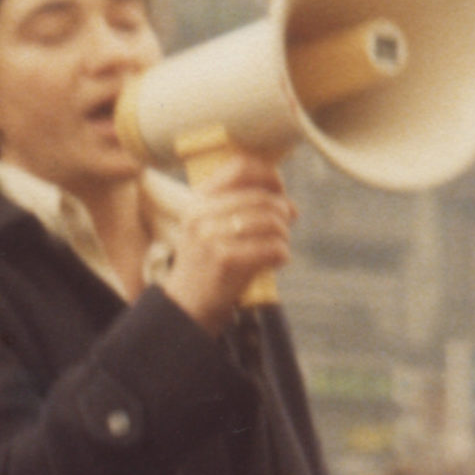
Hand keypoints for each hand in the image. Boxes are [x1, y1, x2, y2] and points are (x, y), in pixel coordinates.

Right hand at [162, 152, 294, 335]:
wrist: (186, 307)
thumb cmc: (207, 265)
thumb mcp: (210, 227)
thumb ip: (238, 206)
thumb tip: (284, 198)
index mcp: (198, 200)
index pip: (240, 167)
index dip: (269, 175)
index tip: (279, 191)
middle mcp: (201, 214)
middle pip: (262, 197)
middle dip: (282, 211)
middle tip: (287, 223)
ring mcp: (212, 237)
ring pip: (271, 221)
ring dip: (284, 234)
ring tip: (279, 244)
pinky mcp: (226, 261)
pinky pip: (273, 248)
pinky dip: (282, 254)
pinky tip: (277, 260)